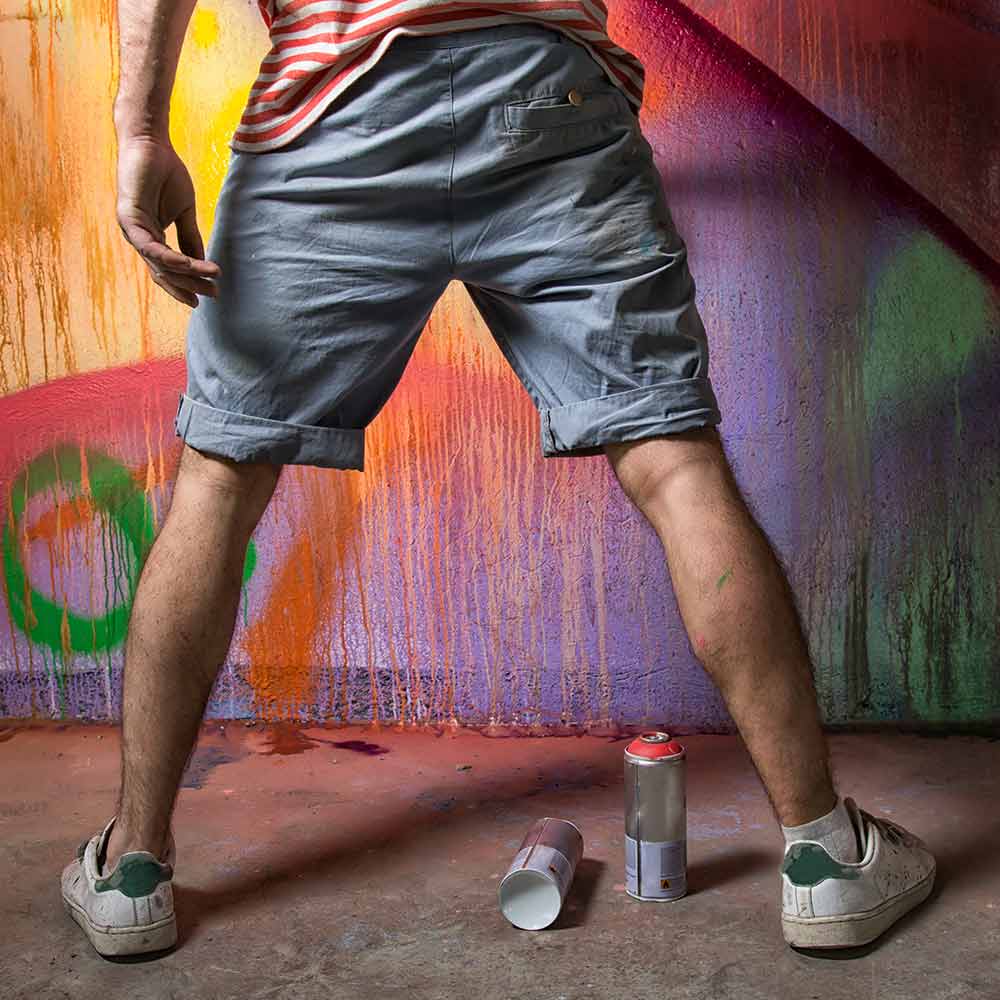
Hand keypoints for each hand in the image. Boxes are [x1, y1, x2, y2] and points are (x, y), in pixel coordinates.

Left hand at [116, 135, 220, 306]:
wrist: (151, 144)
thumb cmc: (165, 173)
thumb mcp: (184, 212)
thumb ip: (190, 237)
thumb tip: (202, 262)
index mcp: (150, 238)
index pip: (168, 270)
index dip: (187, 284)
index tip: (208, 294)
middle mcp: (138, 238)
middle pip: (165, 272)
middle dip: (190, 285)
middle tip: (213, 294)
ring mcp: (131, 230)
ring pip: (160, 264)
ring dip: (187, 274)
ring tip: (211, 278)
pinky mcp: (128, 219)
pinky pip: (151, 248)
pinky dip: (171, 259)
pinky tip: (190, 264)